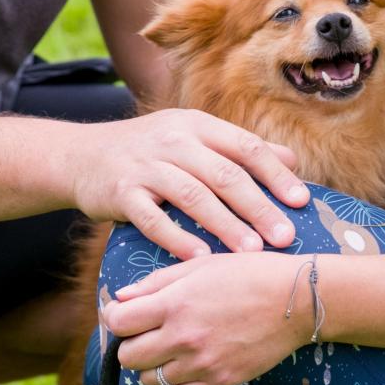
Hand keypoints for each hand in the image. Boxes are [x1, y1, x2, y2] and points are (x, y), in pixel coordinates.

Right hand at [72, 108, 308, 258]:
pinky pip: (153, 218)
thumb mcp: (192, 138)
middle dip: (258, 207)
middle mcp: (173, 140)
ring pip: (193, 196)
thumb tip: (292, 161)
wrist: (83, 155)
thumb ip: (239, 149)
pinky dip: (178, 238)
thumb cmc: (150, 151)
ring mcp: (146, 166)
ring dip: (226, 225)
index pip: (244, 146)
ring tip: (252, 252)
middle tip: (285, 237)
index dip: (275, 174)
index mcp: (197, 125)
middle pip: (224, 174)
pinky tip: (200, 258)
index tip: (301, 201)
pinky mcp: (122, 192)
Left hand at [104, 252, 311, 384]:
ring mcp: (201, 364)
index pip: (118, 322)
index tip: (124, 314)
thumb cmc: (246, 273)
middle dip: (130, 344)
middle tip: (146, 332)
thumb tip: (121, 298)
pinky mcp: (219, 382)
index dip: (115, 318)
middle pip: (128, 357)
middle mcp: (183, 337)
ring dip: (153, 366)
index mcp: (174, 302)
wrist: (294, 299)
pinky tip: (186, 367)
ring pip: (150, 381)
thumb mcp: (199, 266)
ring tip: (170, 348)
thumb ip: (156, 283)